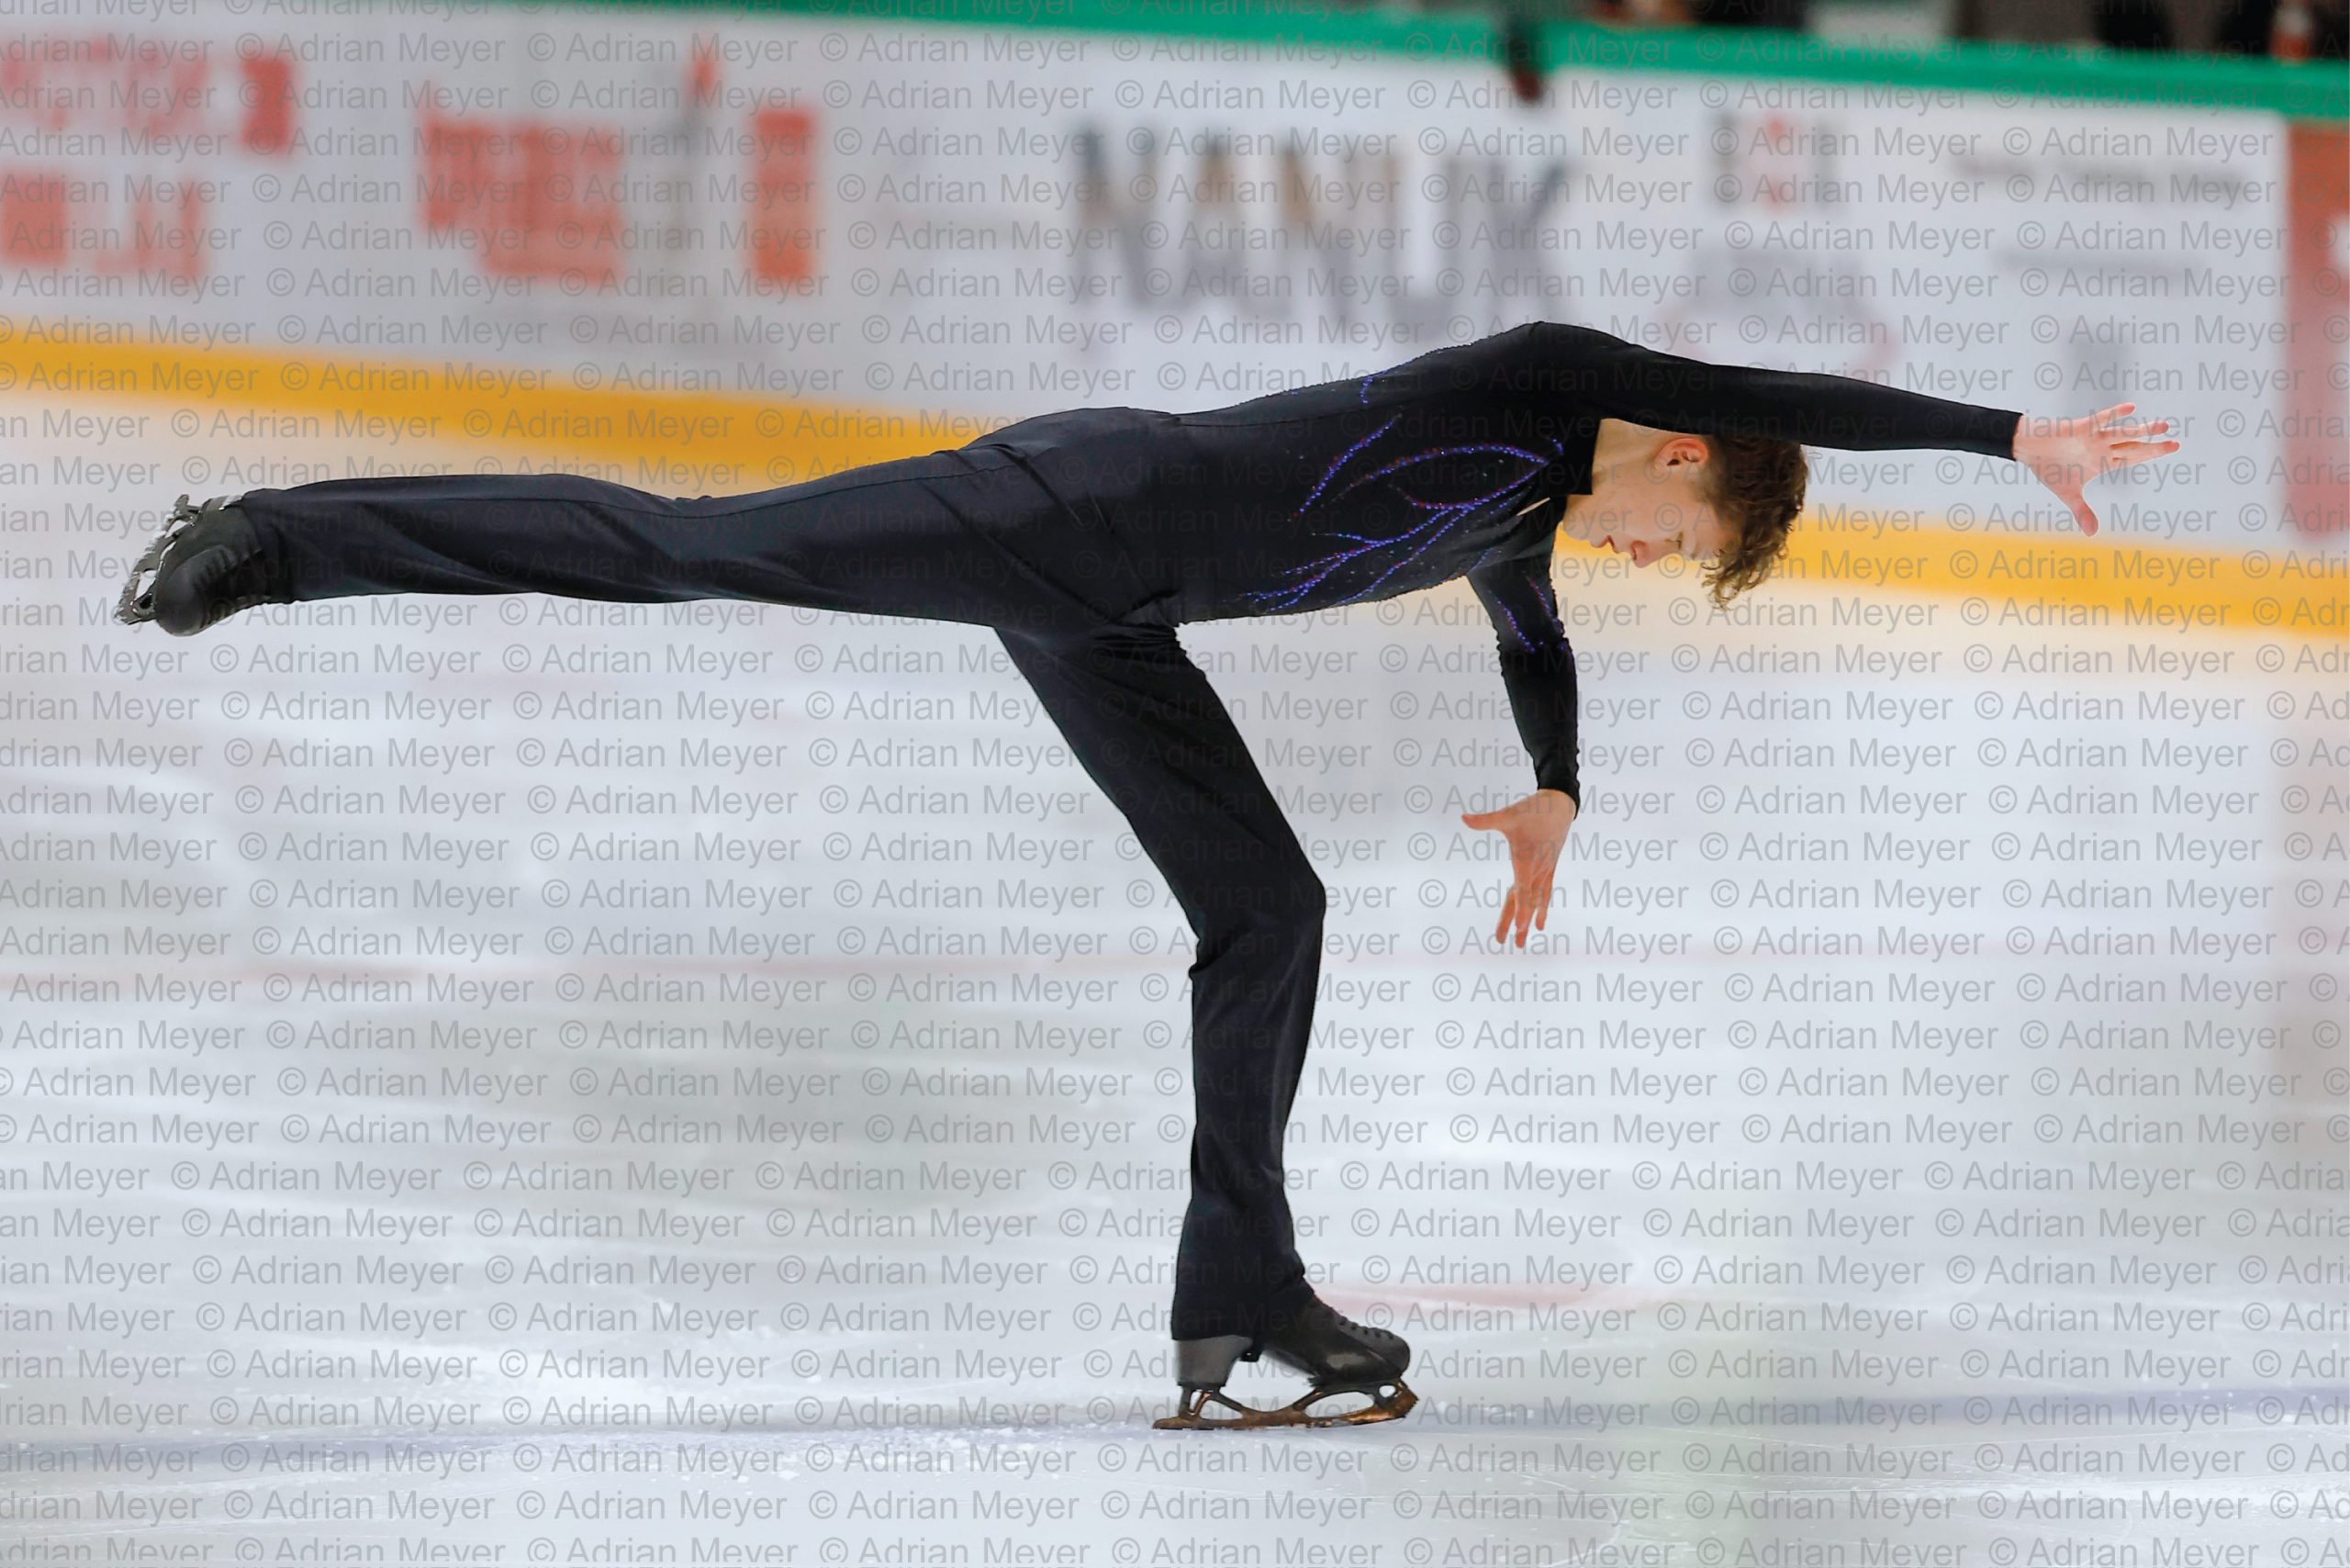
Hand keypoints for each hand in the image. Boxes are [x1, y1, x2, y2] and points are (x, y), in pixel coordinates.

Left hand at [1460, 789, 1576, 948]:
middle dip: (1517, 923)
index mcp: (1526, 861)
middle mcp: (1537, 870)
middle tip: (1508, 943)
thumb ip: (1486, 820)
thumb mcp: (1508, 815)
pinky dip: (1541, 909)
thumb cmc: (1532, 810)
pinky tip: (1540, 924)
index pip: (1523, 890)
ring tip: (1521, 942)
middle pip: (1526, 902)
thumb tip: (1463, 818)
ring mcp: (1544, 871)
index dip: (1520, 909)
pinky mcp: (1549, 870)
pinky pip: (1544, 894)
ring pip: (1535, 902)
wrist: (1559, 806)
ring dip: (1528, 921)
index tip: (1518, 927)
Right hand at [2013, 403, 2180, 536]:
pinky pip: (2100, 421)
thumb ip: (2083, 512)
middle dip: (2154, 447)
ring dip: (2142, 431)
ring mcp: (2093, 438)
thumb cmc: (2050, 468)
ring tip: (2163, 426)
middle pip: (2133, 447)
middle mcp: (2102, 448)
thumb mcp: (2068, 495)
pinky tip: (2131, 408)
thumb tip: (2092, 534)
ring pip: (2122, 434)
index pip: (2132, 459)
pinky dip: (2114, 415)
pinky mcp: (2080, 429)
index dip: (2152, 455)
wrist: (2030, 449)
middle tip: (2176, 443)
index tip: (2172, 447)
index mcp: (2102, 462)